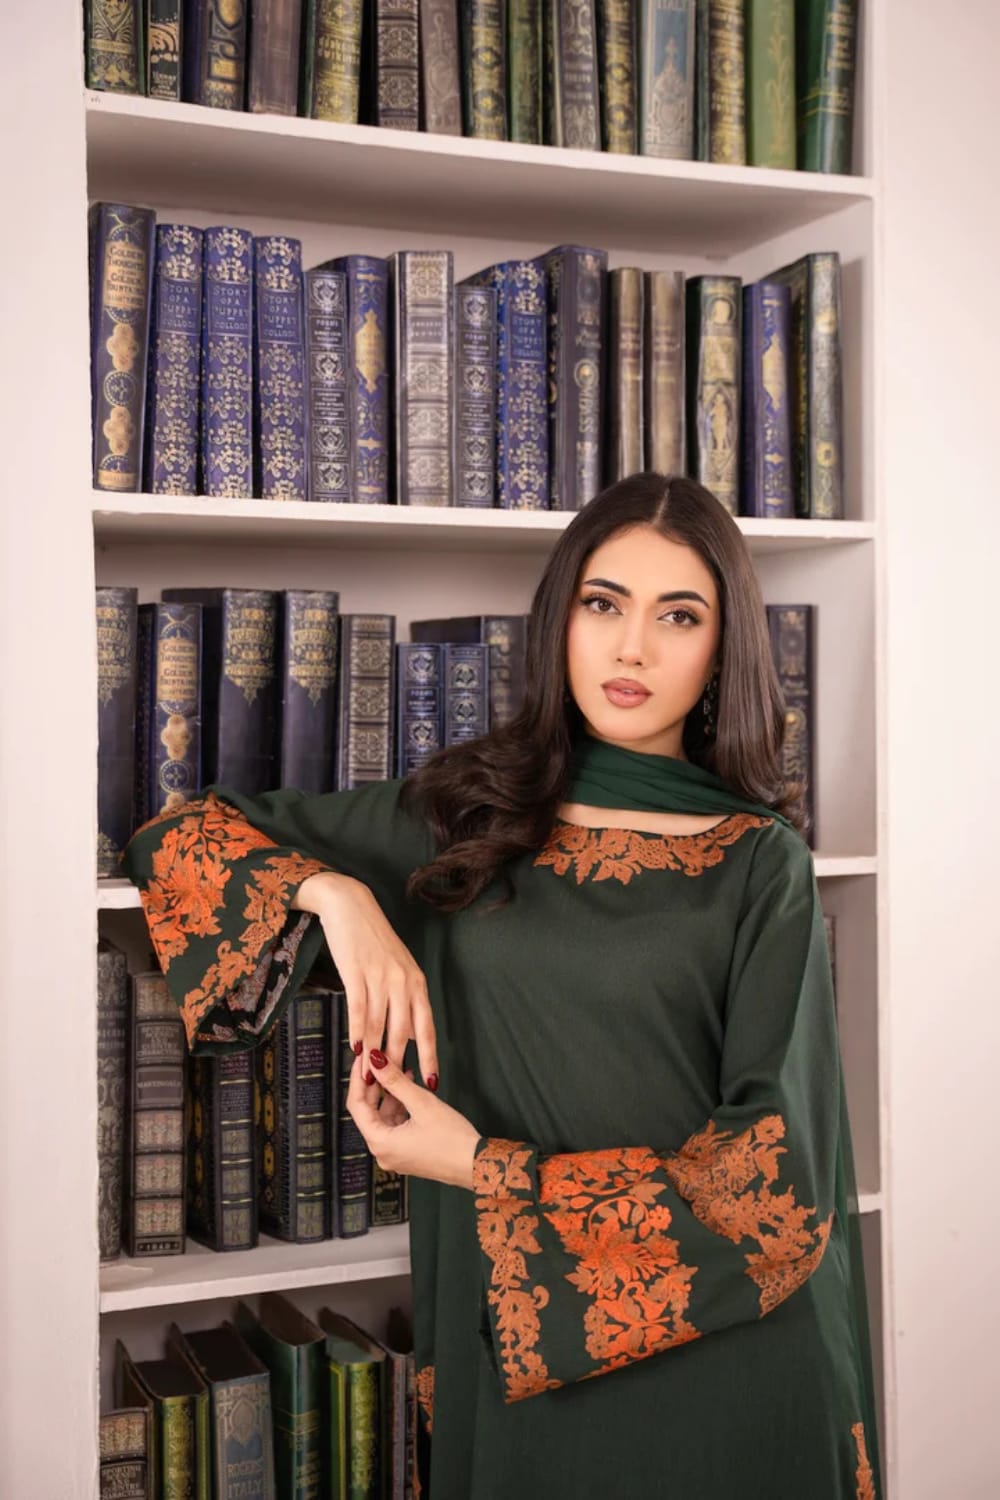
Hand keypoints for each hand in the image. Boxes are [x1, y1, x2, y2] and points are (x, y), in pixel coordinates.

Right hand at [296, 871, 438, 1088]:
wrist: (351, 906)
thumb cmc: (373, 940)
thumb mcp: (397, 967)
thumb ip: (403, 998)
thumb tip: (405, 1033)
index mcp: (416, 982)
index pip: (427, 1027)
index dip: (430, 1057)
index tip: (432, 1082)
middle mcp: (403, 981)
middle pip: (403, 1033)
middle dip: (398, 1065)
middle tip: (392, 1091)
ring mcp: (380, 977)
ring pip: (380, 1026)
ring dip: (374, 1056)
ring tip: (369, 1081)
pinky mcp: (357, 972)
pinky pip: (359, 1009)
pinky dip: (357, 1032)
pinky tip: (354, 1050)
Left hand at [347, 1050, 480, 1191]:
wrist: (475, 1164)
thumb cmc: (452, 1139)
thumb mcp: (421, 1103)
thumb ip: (395, 1080)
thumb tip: (376, 1061)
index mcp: (380, 1143)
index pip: (356, 1106)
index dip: (357, 1079)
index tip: (362, 1060)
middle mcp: (383, 1153)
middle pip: (368, 1113)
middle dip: (374, 1086)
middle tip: (380, 1062)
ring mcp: (395, 1156)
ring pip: (383, 1119)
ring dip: (390, 1096)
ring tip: (401, 1073)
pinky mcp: (407, 1155)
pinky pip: (395, 1128)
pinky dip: (400, 1109)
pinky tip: (410, 1093)